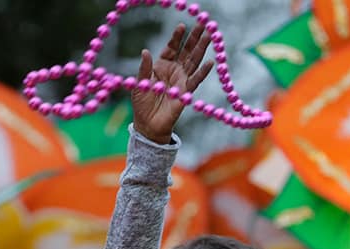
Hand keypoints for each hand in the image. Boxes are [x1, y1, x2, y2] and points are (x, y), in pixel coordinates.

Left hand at [131, 22, 212, 143]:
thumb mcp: (139, 83)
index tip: (182, 26)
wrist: (147, 124)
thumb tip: (145, 51)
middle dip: (195, 36)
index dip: (177, 37)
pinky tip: (210, 61)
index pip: (172, 47)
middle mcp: (174, 70)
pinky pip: (196, 80)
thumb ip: (144, 68)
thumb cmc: (142, 104)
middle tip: (203, 22)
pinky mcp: (186, 92)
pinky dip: (203, 71)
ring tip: (210, 34)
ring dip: (202, 48)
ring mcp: (182, 80)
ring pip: (194, 61)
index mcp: (162, 65)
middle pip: (187, 50)